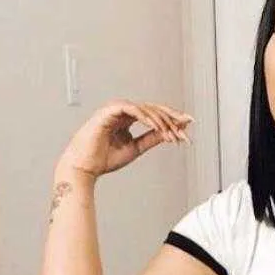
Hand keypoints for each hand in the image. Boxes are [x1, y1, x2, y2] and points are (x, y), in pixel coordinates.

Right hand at [57, 99, 192, 178]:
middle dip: (171, 118)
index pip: (154, 114)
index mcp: (128, 117)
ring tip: (172, 133)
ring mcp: (114, 109)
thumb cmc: (106, 158)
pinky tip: (156, 126)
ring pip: (144, 108)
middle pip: (153, 109)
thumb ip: (153, 138)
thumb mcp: (137, 148)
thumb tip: (173, 132)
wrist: (85, 166)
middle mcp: (122, 110)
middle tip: (186, 127)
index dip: (172, 119)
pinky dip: (145, 116)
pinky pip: (130, 109)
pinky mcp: (108, 111)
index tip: (188, 126)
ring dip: (161, 120)